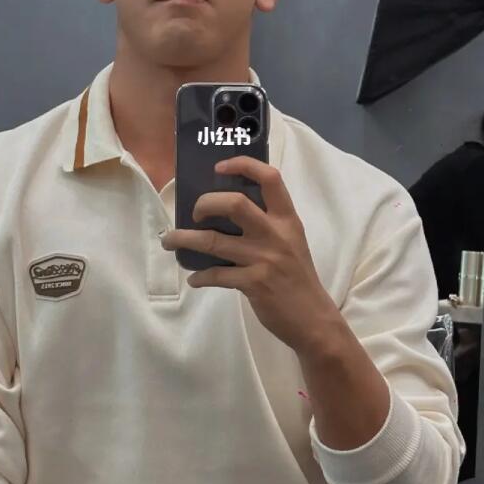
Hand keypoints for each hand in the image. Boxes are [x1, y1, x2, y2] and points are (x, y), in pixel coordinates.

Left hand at [161, 157, 339, 356]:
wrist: (313, 319)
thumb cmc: (298, 276)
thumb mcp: (291, 241)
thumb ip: (268, 223)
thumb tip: (226, 208)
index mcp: (287, 219)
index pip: (270, 178)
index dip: (243, 165)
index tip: (219, 167)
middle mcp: (276, 234)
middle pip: (234, 203)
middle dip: (205, 203)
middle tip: (195, 213)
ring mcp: (263, 259)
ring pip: (213, 241)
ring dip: (184, 239)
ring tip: (170, 241)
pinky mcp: (253, 283)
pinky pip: (216, 275)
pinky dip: (200, 277)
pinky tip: (195, 279)